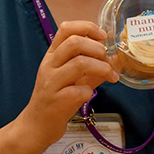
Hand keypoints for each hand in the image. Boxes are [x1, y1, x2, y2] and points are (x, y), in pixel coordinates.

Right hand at [16, 21, 117, 152]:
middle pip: (74, 42)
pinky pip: (78, 90)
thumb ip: (94, 65)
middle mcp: (49, 65)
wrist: (36, 126)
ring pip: (79, 64)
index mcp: (53, 55)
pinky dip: (90, 90)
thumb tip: (117, 58)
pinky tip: (89, 95)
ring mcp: (51, 83)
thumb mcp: (74, 77)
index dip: (87, 27)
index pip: (66, 28)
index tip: (103, 36)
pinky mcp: (55, 102)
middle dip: (97, 48)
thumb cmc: (58, 97)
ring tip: (110, 76)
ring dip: (101, 68)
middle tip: (107, 59)